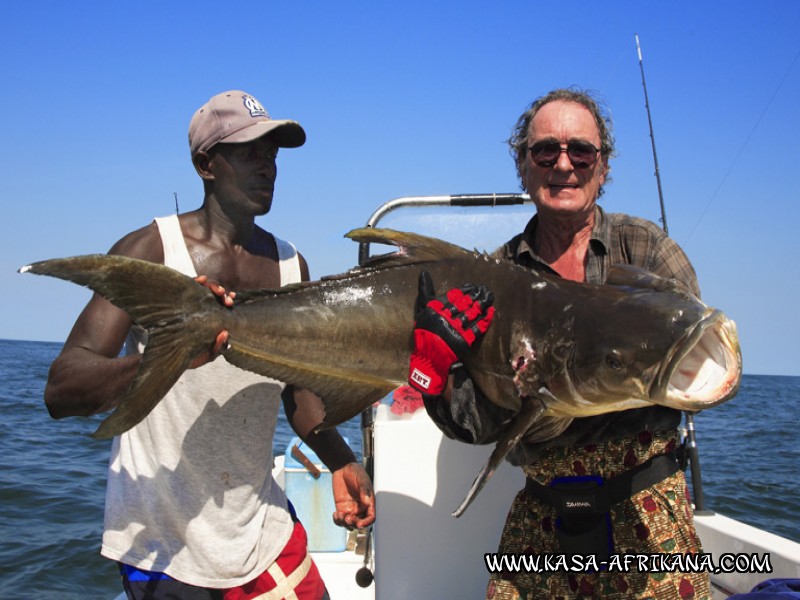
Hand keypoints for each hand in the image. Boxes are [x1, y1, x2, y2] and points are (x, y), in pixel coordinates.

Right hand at [188, 275, 232, 367]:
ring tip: (217, 290)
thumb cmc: (192, 356)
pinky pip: (187, 287)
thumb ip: (218, 347)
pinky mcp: (179, 301)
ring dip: (212, 286)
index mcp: (212, 319)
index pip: (221, 305)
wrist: (171, 358)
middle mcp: (202, 309)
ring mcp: (191, 304)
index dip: (227, 300)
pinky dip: (195, 281)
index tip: (231, 300)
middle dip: (222, 294)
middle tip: (225, 298)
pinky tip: (201, 279)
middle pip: (214, 296)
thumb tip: (226, 333)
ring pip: (203, 289)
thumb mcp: (208, 355)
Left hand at [332, 462, 374, 529]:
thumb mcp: (362, 479)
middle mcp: (361, 507)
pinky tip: (336, 514)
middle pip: (360, 523)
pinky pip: (340, 519)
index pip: (371, 517)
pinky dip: (337, 520)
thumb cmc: (355, 472)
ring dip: (345, 523)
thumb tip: (366, 501)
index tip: (360, 524)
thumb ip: (364, 490)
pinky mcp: (341, 508)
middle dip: (354, 524)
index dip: (366, 523)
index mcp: (369, 502)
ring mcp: (351, 509)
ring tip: (340, 516)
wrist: (343, 468)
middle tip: (348, 519)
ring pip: (349, 524)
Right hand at [407, 271, 493, 395]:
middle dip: (477, 295)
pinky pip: (477, 328)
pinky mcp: (463, 341)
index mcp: (435, 310)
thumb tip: (424, 272)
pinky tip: (491, 312)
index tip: (474, 286)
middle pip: (465, 303)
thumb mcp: (422, 310)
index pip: (454, 295)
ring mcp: (454, 330)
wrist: (428, 356)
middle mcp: (445, 318)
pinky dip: (485, 320)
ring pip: (472, 314)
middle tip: (486, 289)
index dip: (465, 290)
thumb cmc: (424, 330)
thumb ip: (425, 290)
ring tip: (490, 297)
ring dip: (483, 304)